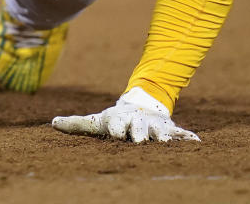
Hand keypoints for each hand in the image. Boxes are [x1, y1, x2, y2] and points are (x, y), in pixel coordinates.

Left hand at [51, 87, 199, 142]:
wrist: (138, 107)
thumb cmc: (113, 121)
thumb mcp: (95, 121)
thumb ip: (75, 124)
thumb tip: (52, 123)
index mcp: (118, 120)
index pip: (115, 124)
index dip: (114, 128)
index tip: (114, 133)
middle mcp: (137, 122)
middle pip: (138, 129)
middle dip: (138, 133)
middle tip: (139, 140)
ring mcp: (154, 125)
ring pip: (159, 131)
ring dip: (163, 136)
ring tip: (166, 141)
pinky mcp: (170, 129)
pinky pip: (182, 133)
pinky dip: (189, 137)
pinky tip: (197, 142)